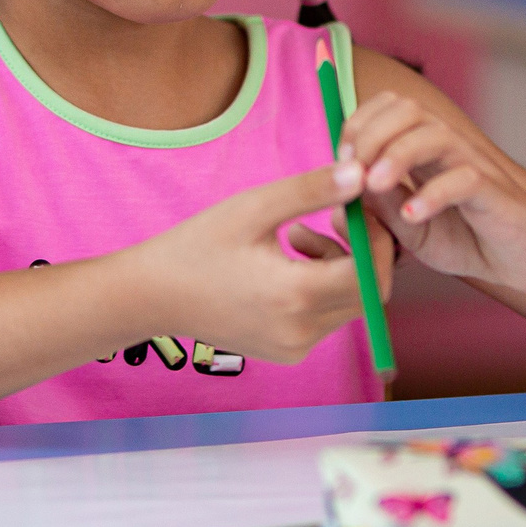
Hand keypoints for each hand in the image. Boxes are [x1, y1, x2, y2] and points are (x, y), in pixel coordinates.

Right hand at [131, 161, 388, 364]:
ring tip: (297, 235)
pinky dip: (320, 288)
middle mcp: (301, 331)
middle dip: (362, 251)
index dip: (375, 237)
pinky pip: (326, 318)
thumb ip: (311, 191)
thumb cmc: (197, 246)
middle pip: (368, 293)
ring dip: (339, 267)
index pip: (370, 274)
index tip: (355, 206)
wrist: (151, 297)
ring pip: (348, 305)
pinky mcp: (288, 352)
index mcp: (295, 296)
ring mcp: (295, 347)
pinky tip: (285, 264)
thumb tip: (361, 174)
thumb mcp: (253, 208)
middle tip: (334, 216)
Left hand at [338, 89, 525, 292]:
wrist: (524, 262)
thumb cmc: (467, 239)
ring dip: (396, 155)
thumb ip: (380, 209)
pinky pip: (464, 179)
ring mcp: (473, 167)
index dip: (357, 124)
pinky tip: (413, 215)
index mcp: (422, 150)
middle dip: (370, 133)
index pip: (388, 108)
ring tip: (375, 186)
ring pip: (435, 134)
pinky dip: (433, 194)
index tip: (340, 161)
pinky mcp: (495, 194)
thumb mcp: (409, 230)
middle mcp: (448, 149)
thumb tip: (346, 188)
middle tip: (353, 172)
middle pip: (407, 109)